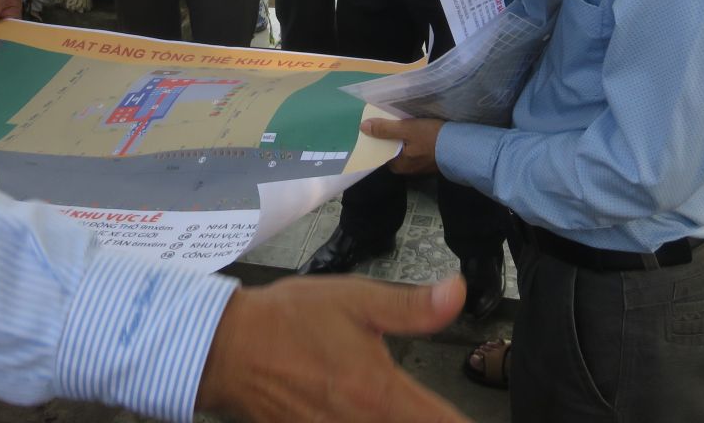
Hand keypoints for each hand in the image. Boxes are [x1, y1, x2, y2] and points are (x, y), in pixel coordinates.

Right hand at [195, 277, 468, 422]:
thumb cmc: (291, 319)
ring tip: (412, 411)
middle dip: (433, 422)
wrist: (227, 348)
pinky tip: (375, 415)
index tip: (475, 421)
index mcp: (380, 393)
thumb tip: (460, 293)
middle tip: (443, 412)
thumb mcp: (354, 299)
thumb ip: (411, 306)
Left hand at [361, 116, 443, 175]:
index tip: (375, 127)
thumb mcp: (407, 129)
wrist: (462, 146)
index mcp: (399, 165)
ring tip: (400, 122)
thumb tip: (363, 127)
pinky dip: (414, 140)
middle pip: (393, 151)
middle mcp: (408, 169)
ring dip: (403, 138)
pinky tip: (416, 129)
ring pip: (405, 149)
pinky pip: (417, 149)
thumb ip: (385, 129)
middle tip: (387, 121)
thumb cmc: (432, 138)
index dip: (377, 140)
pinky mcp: (432, 159)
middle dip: (390, 138)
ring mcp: (421, 165)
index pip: (381, 154)